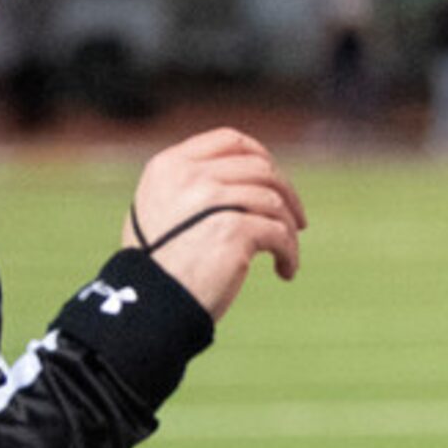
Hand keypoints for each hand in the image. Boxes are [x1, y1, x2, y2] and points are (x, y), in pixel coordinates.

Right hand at [122, 129, 306, 319]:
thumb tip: (243, 178)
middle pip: (259, 168)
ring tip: (287, 255)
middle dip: (286, 193)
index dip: (260, 156)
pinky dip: (289, 252)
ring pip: (274, 201)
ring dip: (290, 229)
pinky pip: (279, 232)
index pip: (229, 140)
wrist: (149, 306)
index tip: (275, 180)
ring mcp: (212, 200)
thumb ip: (190, 186)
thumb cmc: (156, 266)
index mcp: (170, 165)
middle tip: (298, 220)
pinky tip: (286, 270)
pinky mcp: (234, 230)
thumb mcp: (159, 210)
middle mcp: (189, 175)